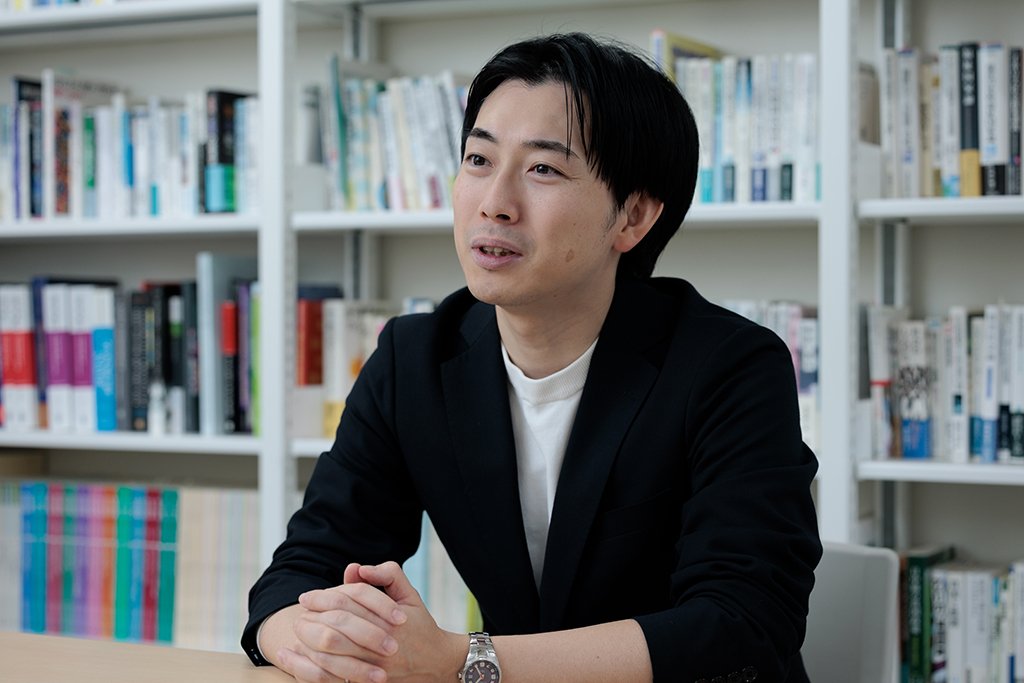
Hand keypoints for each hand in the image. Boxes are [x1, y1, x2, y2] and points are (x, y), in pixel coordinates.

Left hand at [296, 561, 466, 682]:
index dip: (323, 597)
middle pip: (336, 627)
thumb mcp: (410, 594)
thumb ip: (388, 575)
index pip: (348, 602)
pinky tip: (297, 657)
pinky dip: (311, 666)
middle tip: (300, 613)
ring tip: (298, 632)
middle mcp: (380, 643)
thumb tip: (356, 569)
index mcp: (389, 619)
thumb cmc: (420, 625)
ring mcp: (373, 667)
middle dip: (312, 618)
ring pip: (331, 653)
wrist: (435, 664)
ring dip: (309, 641)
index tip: (307, 597)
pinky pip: (331, 676)